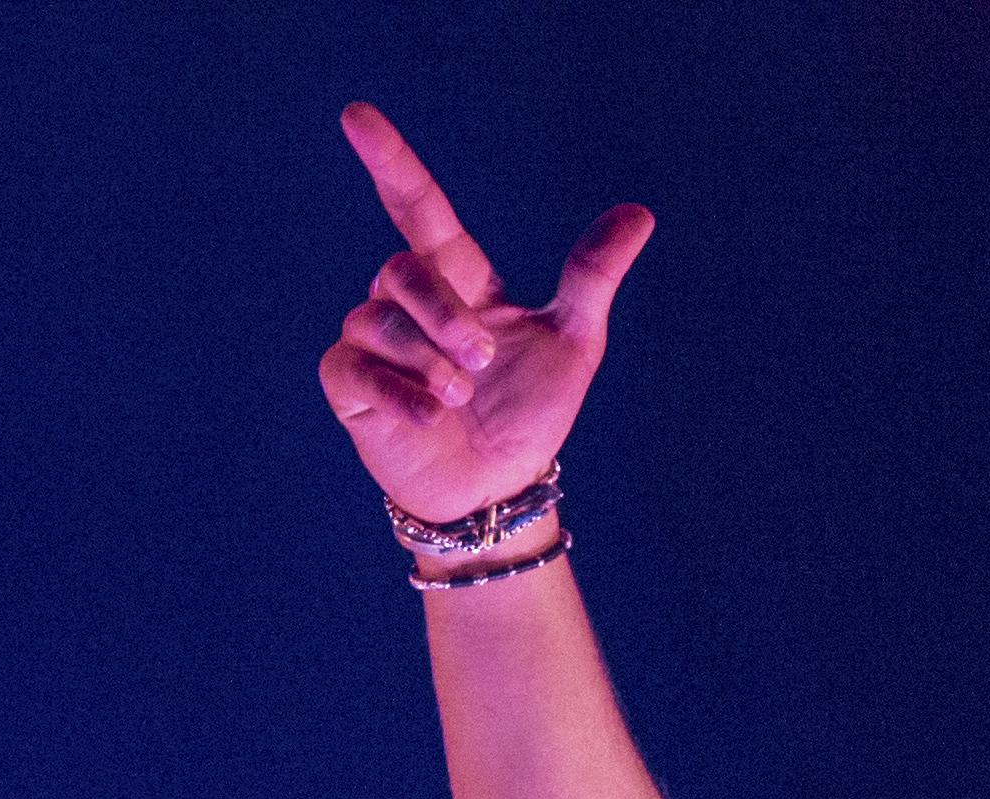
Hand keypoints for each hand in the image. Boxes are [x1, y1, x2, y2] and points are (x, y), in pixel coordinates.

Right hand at [316, 104, 654, 525]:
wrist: (498, 489)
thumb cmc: (528, 412)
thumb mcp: (572, 343)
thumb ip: (591, 276)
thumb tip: (640, 212)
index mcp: (458, 278)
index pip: (419, 208)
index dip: (392, 162)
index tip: (358, 117)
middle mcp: (406, 299)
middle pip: (403, 269)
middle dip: (445, 314)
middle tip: (481, 361)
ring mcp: (372, 339)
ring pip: (379, 317)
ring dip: (430, 361)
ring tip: (459, 397)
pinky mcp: (349, 382)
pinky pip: (358, 367)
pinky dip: (401, 394)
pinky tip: (431, 416)